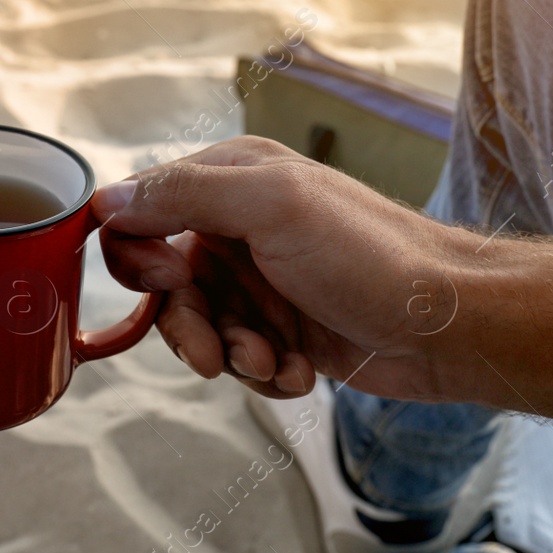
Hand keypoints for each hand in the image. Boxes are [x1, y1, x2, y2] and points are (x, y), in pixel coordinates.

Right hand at [92, 136, 463, 401]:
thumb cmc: (371, 256)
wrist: (448, 326)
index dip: (141, 260)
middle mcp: (241, 226)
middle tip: (219, 354)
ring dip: (234, 356)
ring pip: (202, 330)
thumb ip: (184, 195)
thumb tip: (104, 199)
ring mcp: (263, 280)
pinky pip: (241, 360)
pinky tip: (303, 371)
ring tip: (277, 362)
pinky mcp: (285, 329)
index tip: (172, 287)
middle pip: (165, 286)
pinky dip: (266, 373)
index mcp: (233, 179)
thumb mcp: (272, 207)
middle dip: (190, 327)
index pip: (142, 212)